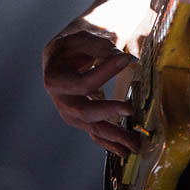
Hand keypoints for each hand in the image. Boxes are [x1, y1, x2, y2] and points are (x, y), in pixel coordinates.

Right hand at [43, 21, 140, 156]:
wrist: (66, 55)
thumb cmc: (75, 44)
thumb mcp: (83, 38)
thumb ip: (101, 47)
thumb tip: (126, 60)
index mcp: (55, 78)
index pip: (82, 82)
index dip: (105, 71)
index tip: (127, 59)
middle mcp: (61, 100)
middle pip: (84, 112)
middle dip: (107, 112)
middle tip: (130, 109)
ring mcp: (70, 113)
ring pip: (92, 127)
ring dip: (113, 136)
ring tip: (134, 143)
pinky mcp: (81, 119)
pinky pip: (95, 133)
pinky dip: (109, 143)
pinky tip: (123, 151)